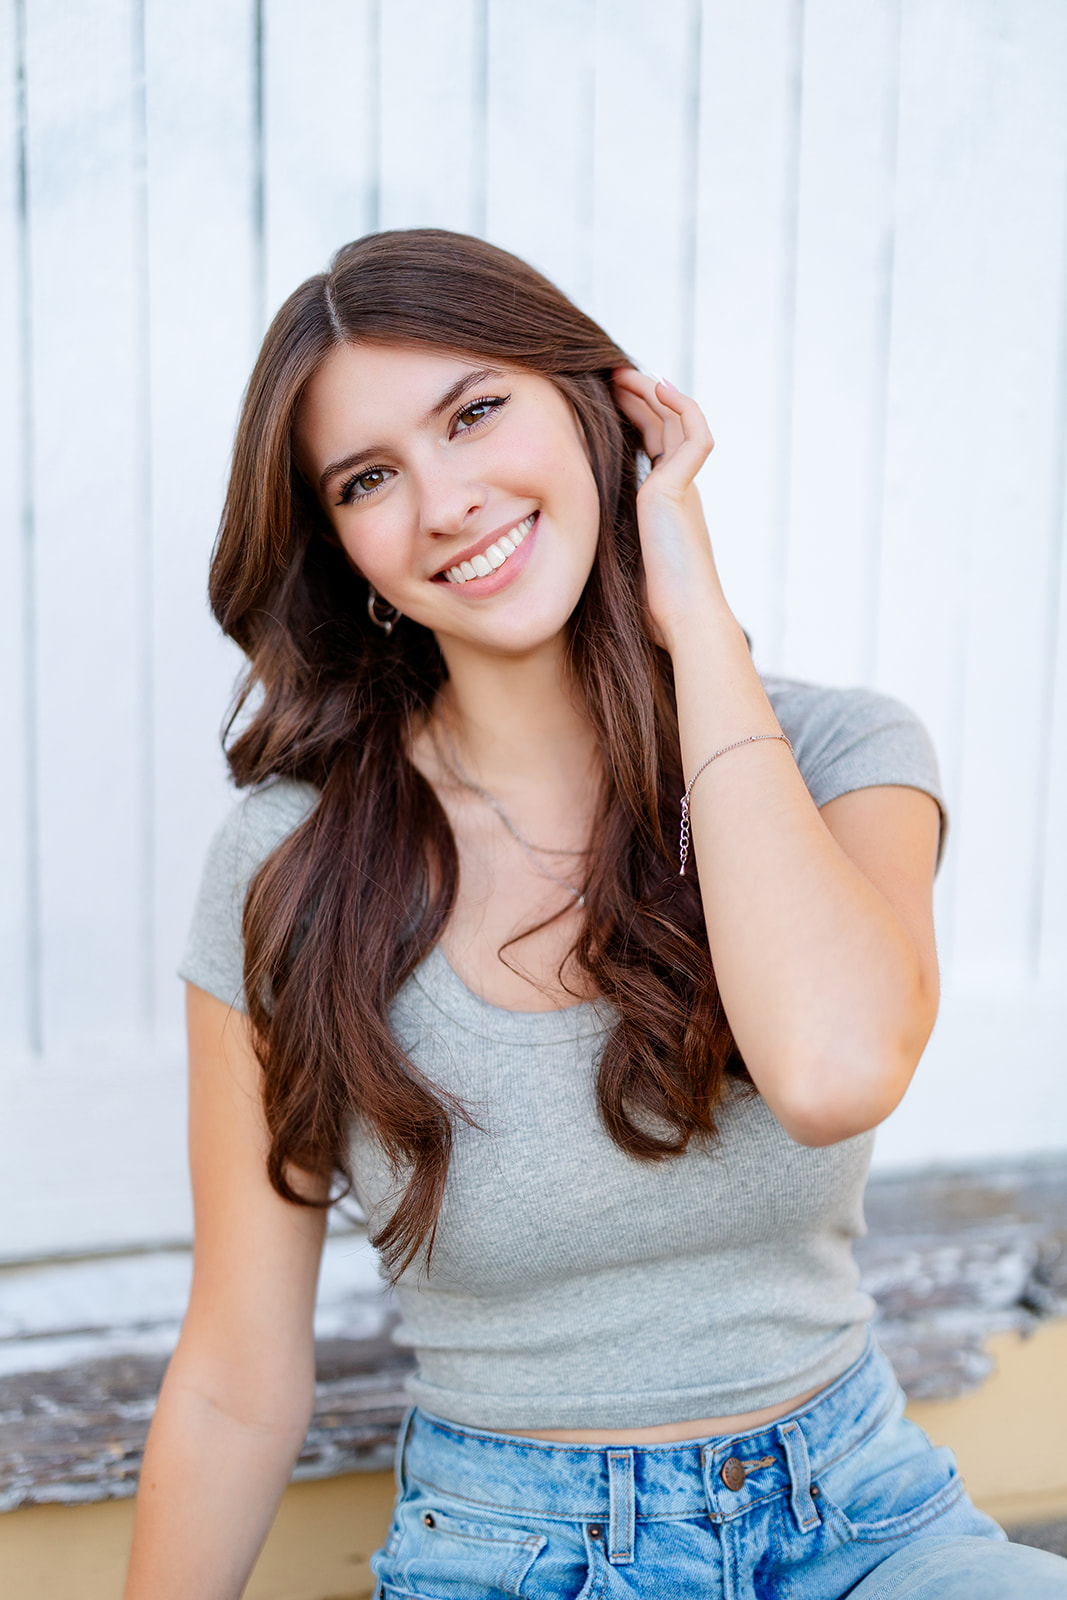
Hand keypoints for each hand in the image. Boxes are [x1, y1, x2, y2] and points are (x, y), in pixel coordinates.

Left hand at [611, 367, 726, 648]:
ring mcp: (685, 488)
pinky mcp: (682, 488)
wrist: (682, 619)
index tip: (610, 403)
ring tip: (625, 372)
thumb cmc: (651, 608)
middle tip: (613, 375)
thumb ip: (603, 547)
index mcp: (665, 508)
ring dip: (653, 393)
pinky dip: (682, 406)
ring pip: (679, 422)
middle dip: (640, 400)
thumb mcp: (616, 566)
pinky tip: (657, 386)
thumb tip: (564, 549)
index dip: (635, 423)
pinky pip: (695, 434)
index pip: (653, 450)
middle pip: (664, 428)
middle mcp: (680, 492)